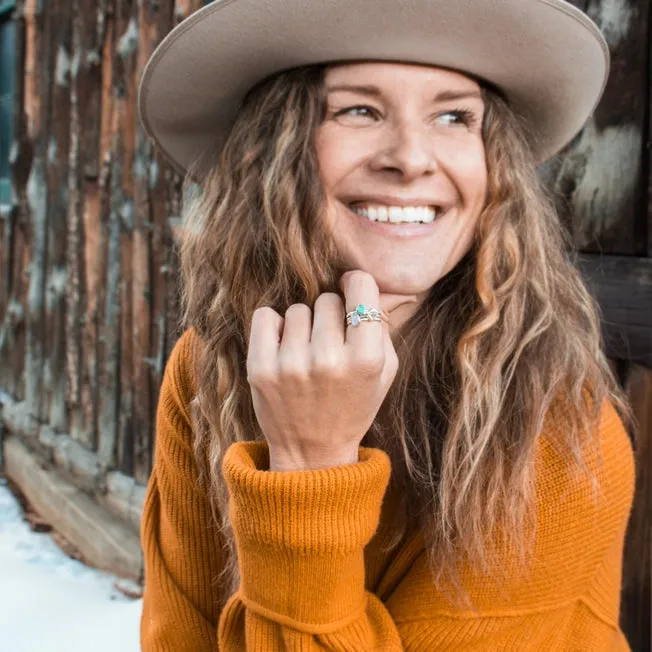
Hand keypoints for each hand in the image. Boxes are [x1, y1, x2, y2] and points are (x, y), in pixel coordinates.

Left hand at [246, 271, 416, 470]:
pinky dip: (274, 326)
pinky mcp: (261, 369)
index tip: (350, 291)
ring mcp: (292, 365)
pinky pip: (266, 316)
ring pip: (298, 309)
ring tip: (307, 352)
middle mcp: (329, 360)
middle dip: (330, 315)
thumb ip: (381, 326)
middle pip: (328, 299)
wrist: (312, 453)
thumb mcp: (384, 373)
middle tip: (330, 341)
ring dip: (304, 325)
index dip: (356, 284)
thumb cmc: (353, 406)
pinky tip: (283, 347)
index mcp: (366, 360)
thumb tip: (363, 283)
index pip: (361, 287)